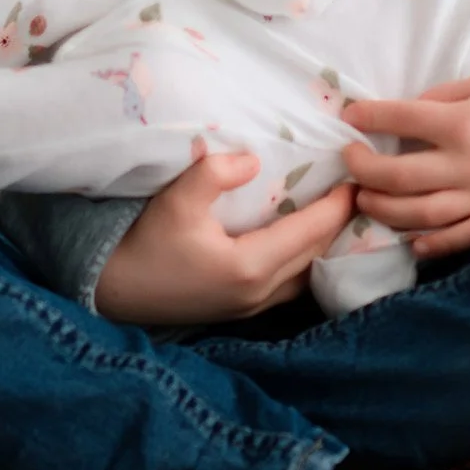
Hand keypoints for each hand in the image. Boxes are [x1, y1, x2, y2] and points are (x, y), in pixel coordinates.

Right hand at [94, 139, 356, 325]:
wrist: (112, 288)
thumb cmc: (145, 242)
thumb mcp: (177, 199)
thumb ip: (216, 174)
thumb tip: (253, 161)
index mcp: (251, 267)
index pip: (310, 232)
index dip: (337, 206)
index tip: (358, 179)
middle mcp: (259, 293)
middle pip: (315, 255)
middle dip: (338, 223)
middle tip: (357, 189)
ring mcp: (249, 306)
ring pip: (305, 274)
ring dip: (322, 244)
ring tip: (334, 213)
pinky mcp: (238, 309)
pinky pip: (288, 283)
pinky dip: (303, 259)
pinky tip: (302, 241)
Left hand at [342, 67, 469, 260]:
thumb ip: (441, 99)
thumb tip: (403, 117)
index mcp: (465, 122)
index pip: (400, 120)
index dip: (367, 117)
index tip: (349, 117)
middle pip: (400, 177)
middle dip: (364, 171)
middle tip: (349, 161)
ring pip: (421, 214)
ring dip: (385, 210)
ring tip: (364, 199)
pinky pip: (462, 239)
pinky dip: (433, 245)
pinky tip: (411, 241)